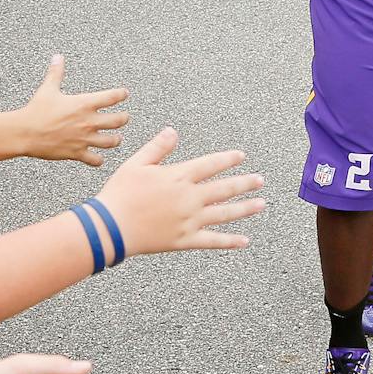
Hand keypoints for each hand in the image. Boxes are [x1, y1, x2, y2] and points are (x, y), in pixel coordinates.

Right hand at [14, 54, 127, 165]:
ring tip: (116, 138)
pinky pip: (95, 160)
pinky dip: (98, 160)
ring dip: (115, 140)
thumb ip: (56, 73)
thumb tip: (58, 57)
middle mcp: (88, 121)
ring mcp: (84, 138)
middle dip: (123, 118)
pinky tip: (98, 158)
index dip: (121, 94)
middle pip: (118, 121)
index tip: (124, 94)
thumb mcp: (48, 89)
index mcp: (84, 104)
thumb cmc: (36, 111)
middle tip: (124, 117)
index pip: (112, 97)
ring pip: (111, 142)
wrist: (25, 132)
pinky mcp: (77, 153)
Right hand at [92, 126, 263, 255]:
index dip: (227, 159)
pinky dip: (230, 242)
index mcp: (179, 176)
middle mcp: (190, 197)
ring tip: (261, 204)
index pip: (210, 164)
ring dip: (245, 208)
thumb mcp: (136, 164)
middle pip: (225, 188)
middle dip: (245, 183)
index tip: (241, 156)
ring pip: (225, 214)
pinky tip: (245, 241)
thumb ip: (157, 147)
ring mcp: (190, 220)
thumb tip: (172, 131)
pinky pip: (213, 241)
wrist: (111, 227)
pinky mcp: (185, 240)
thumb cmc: (120, 193)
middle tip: (260, 180)